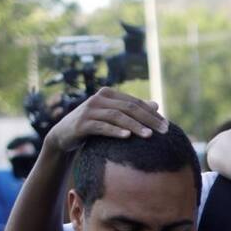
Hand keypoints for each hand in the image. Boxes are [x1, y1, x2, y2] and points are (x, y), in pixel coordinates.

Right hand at [44, 88, 167, 152]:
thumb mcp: (112, 116)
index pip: (135, 103)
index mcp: (109, 94)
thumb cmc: (92, 126)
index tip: (167, 126)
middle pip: (129, 108)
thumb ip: (131, 110)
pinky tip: (127, 136)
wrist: (64, 135)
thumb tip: (156, 104)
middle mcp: (99, 99)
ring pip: (117, 116)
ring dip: (134, 126)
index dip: (152, 114)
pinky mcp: (82, 124)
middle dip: (148, 119)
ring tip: (149, 136)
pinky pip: (101, 127)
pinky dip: (115, 131)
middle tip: (163, 131)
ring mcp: (89, 110)